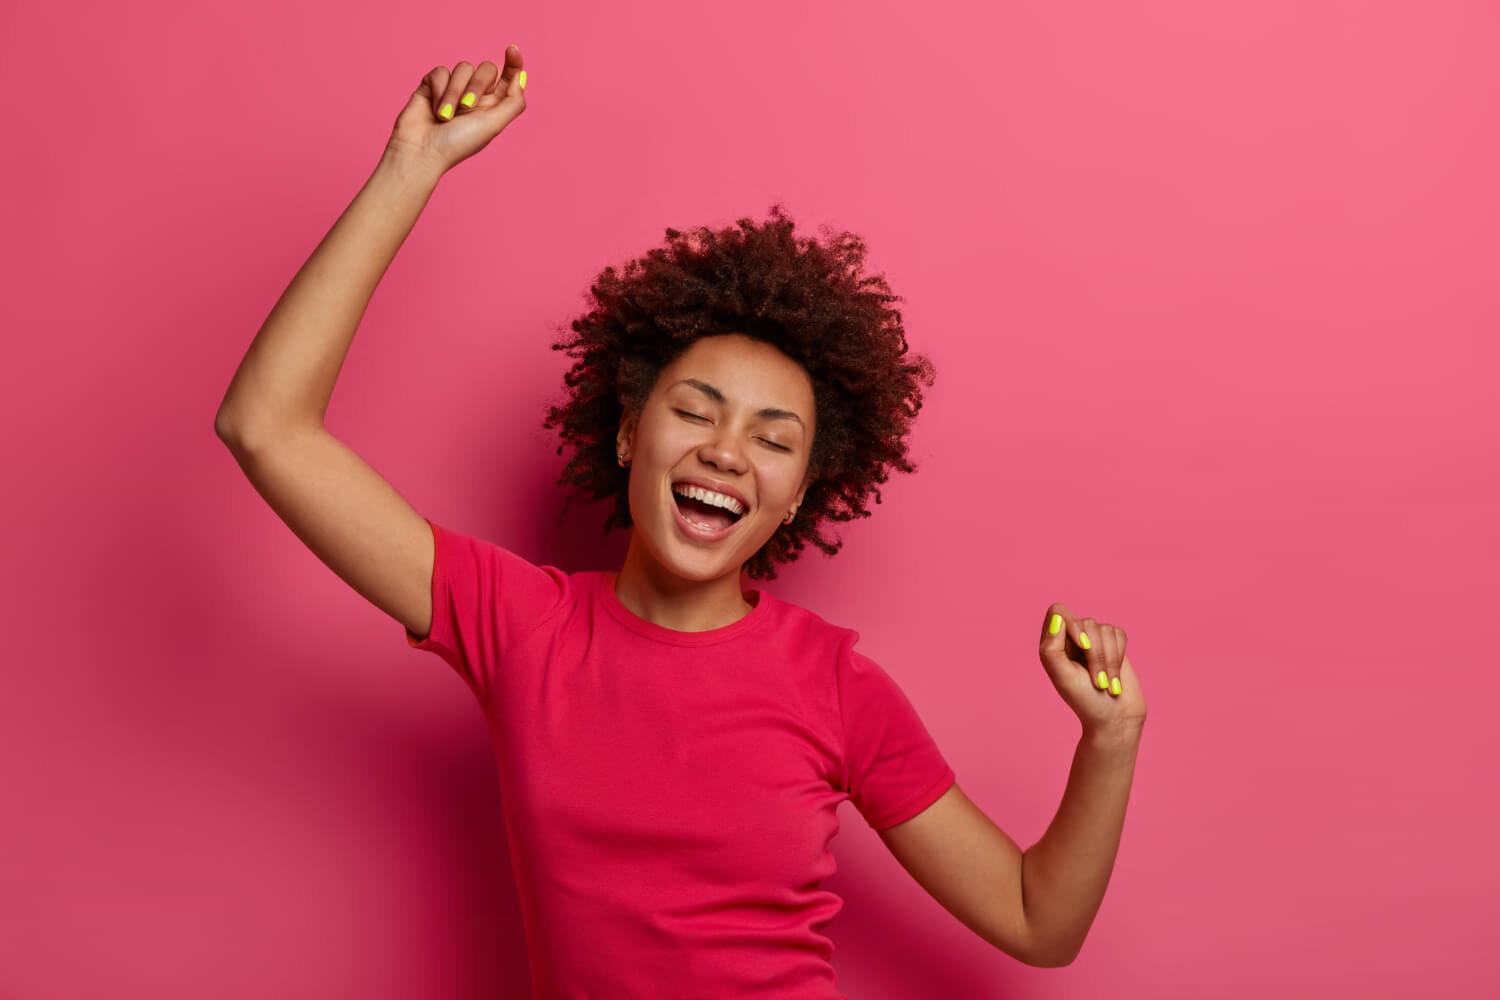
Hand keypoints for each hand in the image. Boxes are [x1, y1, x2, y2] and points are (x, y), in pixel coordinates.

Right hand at [386, 47, 527, 174]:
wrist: (421, 150)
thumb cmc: (457, 143)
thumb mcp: (494, 125)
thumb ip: (513, 101)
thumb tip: (521, 77)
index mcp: (494, 107)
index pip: (508, 77)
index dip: (513, 62)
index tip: (512, 50)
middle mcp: (476, 96)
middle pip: (486, 69)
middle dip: (477, 85)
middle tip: (467, 107)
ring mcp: (454, 89)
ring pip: (463, 68)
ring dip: (454, 92)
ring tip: (445, 116)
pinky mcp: (432, 85)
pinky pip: (441, 71)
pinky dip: (439, 90)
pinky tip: (434, 109)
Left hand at [1037, 602, 1146, 738]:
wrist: (1116, 718)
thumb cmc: (1085, 701)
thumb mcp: (1063, 677)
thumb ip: (1052, 648)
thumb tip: (1057, 618)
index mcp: (1053, 644)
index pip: (1058, 611)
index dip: (1072, 623)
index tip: (1083, 646)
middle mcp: (1073, 638)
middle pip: (1086, 622)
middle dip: (1096, 653)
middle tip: (1097, 681)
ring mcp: (1095, 640)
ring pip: (1105, 629)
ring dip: (1109, 660)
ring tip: (1106, 683)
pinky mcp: (1114, 644)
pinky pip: (1119, 634)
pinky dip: (1119, 656)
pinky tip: (1116, 675)